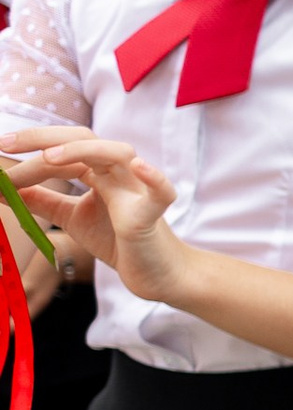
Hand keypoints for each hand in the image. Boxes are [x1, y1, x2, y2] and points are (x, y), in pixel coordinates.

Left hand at [2, 127, 194, 305]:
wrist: (155, 273)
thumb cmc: (118, 242)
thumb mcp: (71, 217)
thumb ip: (41, 201)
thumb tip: (2, 189)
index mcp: (99, 171)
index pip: (60, 150)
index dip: (26, 151)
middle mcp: (118, 173)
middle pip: (85, 138)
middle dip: (44, 136)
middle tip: (5, 143)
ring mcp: (137, 192)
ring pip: (118, 154)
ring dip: (83, 150)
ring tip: (49, 157)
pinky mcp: (152, 216)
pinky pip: (161, 192)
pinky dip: (153, 178)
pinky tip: (140, 167)